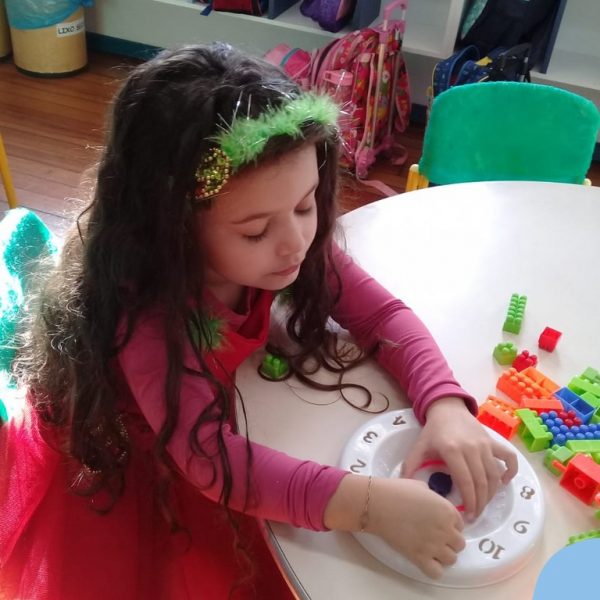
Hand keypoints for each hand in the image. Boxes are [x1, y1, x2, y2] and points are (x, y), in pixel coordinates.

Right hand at [367, 478, 464, 578]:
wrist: (378, 504)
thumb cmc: (397, 491)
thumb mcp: (421, 486)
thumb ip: (433, 497)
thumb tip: (433, 503)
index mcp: (447, 511)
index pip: (460, 524)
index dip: (450, 524)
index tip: (439, 524)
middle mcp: (445, 530)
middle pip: (459, 544)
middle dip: (449, 541)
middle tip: (435, 536)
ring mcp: (434, 545)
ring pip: (451, 560)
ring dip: (443, 556)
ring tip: (430, 549)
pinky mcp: (420, 558)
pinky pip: (437, 573)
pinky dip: (433, 569)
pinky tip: (425, 560)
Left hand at [402, 397, 517, 520]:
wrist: (447, 408)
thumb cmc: (433, 430)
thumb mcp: (419, 446)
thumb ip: (410, 465)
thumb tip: (403, 484)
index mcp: (452, 450)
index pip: (465, 481)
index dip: (469, 501)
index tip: (468, 516)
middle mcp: (471, 448)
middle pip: (481, 482)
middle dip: (480, 503)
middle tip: (475, 516)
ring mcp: (484, 444)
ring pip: (494, 474)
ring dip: (492, 493)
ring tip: (484, 505)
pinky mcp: (492, 441)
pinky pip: (508, 457)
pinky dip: (510, 471)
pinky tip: (504, 483)